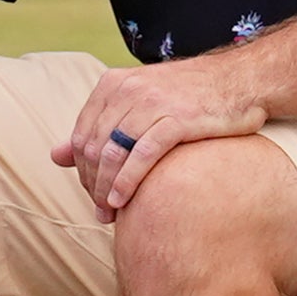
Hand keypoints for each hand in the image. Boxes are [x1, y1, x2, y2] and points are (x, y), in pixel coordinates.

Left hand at [56, 55, 263, 216]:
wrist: (241, 81)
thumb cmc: (189, 97)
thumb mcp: (138, 104)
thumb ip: (98, 128)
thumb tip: (55, 156)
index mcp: (113, 84)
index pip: (81, 135)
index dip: (82, 171)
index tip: (92, 195)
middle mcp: (128, 89)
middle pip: (93, 148)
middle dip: (92, 184)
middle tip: (99, 212)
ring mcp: (152, 103)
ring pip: (112, 153)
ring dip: (106, 189)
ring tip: (109, 214)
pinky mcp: (177, 119)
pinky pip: (141, 155)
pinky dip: (127, 182)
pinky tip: (123, 202)